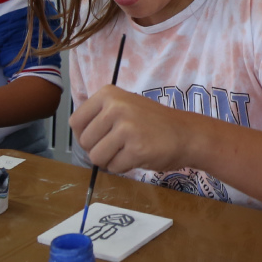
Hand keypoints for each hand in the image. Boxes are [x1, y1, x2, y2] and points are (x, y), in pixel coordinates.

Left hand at [71, 84, 196, 173]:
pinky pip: (114, 167)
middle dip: (98, 150)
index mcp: (108, 94)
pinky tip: (139, 155)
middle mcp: (115, 107)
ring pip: (96, 157)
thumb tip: (78, 137)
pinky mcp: (136, 148)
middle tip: (119, 145)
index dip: (85, 135)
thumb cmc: (152, 123)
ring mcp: (126, 127)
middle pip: (84, 142)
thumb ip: (99, 116)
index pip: (75, 122)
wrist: (186, 133)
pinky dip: (124, 167)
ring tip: (129, 150)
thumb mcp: (123, 106)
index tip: (101, 137)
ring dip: (110, 160)